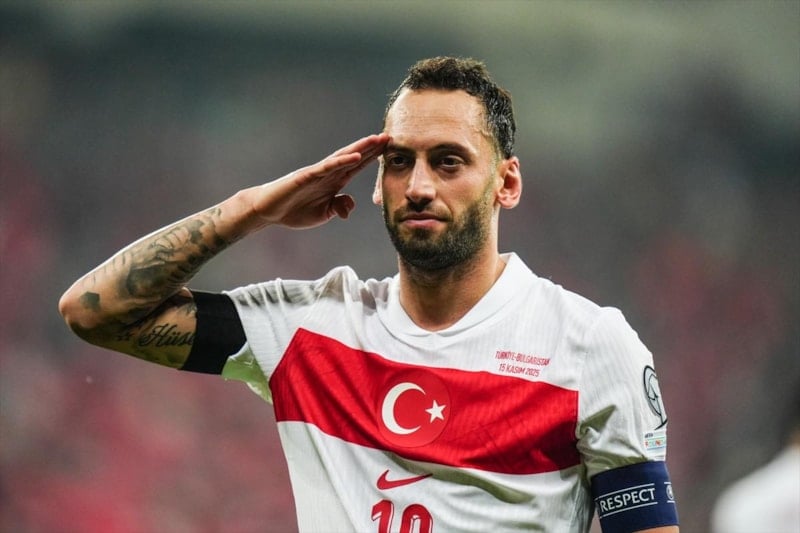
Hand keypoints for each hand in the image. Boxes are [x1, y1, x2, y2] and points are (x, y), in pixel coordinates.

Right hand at [251, 133, 389, 228]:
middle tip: (390, 137)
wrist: (268, 210)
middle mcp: (328, 173)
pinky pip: (327, 167)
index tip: (389, 150)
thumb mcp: (323, 213)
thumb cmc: (295, 210)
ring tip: (376, 140)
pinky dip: (342, 161)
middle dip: (372, 148)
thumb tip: (350, 207)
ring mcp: (318, 173)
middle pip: (354, 157)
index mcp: (334, 182)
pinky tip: (355, 156)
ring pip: (343, 157)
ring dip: (360, 148)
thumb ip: (339, 207)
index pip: (357, 167)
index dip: (373, 158)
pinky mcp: (306, 176)